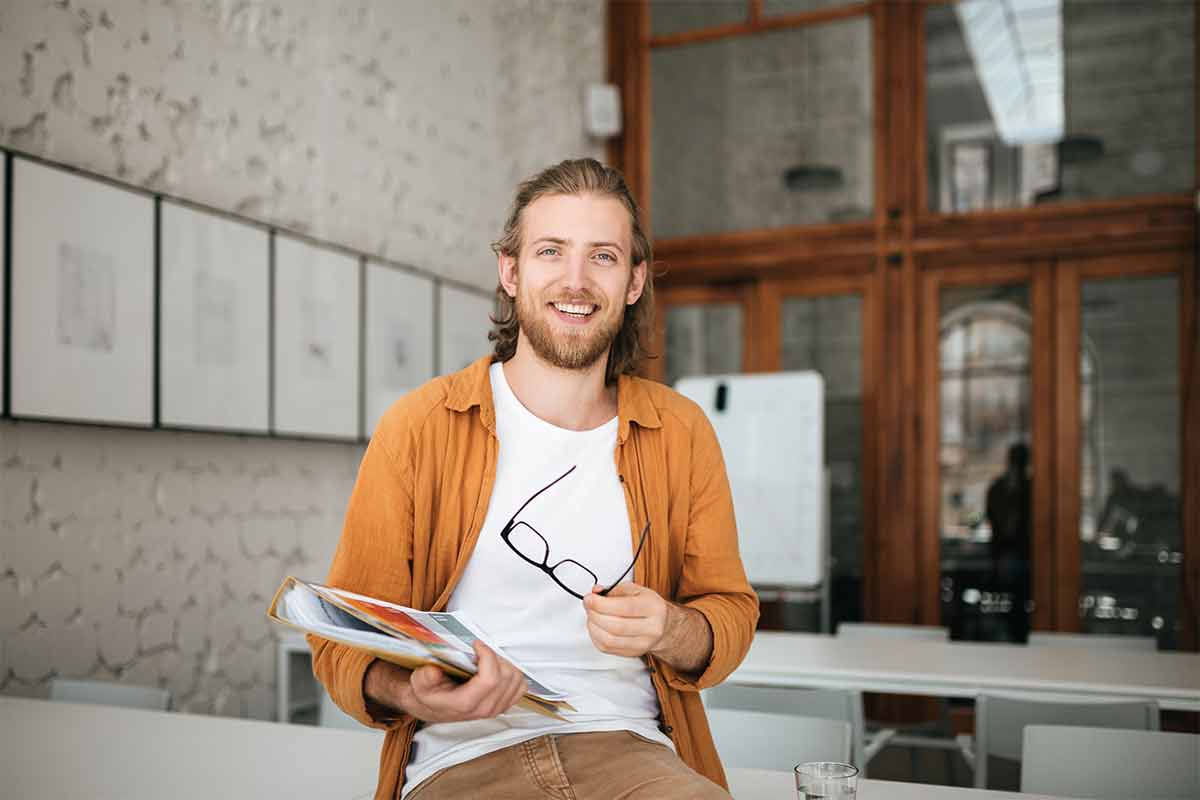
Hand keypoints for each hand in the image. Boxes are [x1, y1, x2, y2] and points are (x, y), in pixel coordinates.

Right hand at [368, 640, 527, 723]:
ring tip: (488, 658)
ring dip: (505, 663)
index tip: (476, 644)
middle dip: (495, 657)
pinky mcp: (504, 705)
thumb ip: (425, 678)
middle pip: (507, 676)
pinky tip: (497, 668)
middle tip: (481, 650)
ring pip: (517, 679)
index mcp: (466, 703)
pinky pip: (520, 686)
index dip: (487, 655)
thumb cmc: (429, 694)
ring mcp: (497, 708)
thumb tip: (434, 671)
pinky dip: (513, 673)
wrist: (433, 707)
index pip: (490, 679)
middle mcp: (485, 708)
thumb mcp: (419, 684)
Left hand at [582, 582, 670, 657]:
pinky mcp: (633, 653)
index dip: (601, 604)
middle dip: (595, 615)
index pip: (624, 608)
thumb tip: (595, 592)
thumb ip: (613, 589)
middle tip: (588, 606)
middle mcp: (651, 628)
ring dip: (593, 627)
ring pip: (609, 640)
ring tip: (592, 616)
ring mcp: (643, 644)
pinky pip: (607, 648)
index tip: (589, 599)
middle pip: (616, 626)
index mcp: (653, 608)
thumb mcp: (635, 590)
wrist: (662, 625)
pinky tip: (597, 627)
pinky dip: (596, 636)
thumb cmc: (647, 606)